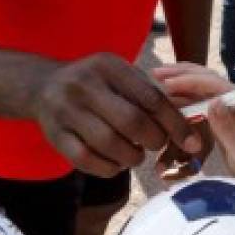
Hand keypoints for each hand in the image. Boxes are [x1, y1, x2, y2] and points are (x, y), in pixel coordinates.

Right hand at [30, 53, 201, 177]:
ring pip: (110, 144)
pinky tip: (116, 163)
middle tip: (158, 145)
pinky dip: (109, 168)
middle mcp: (85, 85)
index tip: (191, 142)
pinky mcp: (55, 135)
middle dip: (154, 140)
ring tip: (136, 154)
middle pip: (132, 121)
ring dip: (132, 157)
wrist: (43, 86)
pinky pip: (87, 160)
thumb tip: (188, 122)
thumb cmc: (96, 83)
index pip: (151, 97)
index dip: (175, 123)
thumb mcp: (120, 75)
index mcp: (109, 66)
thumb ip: (150, 92)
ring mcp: (67, 110)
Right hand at [155, 65, 234, 203]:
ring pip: (203, 90)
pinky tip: (169, 100)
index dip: (190, 82)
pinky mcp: (224, 123)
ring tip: (156, 82)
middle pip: (208, 80)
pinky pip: (202, 106)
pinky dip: (185, 100)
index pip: (216, 85)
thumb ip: (228, 127)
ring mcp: (231, 112)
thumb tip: (212, 101)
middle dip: (182, 74)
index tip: (166, 84)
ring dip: (181, 84)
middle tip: (155, 74)